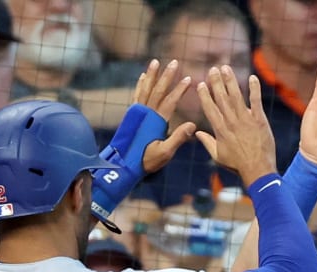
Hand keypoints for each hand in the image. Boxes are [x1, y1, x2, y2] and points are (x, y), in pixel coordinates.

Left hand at [133, 58, 196, 174]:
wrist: (124, 164)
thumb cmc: (146, 160)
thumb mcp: (165, 153)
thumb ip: (178, 138)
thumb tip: (192, 124)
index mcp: (157, 121)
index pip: (171, 101)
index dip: (180, 89)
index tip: (189, 79)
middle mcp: (146, 113)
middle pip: (158, 90)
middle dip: (167, 76)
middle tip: (174, 62)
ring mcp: (137, 112)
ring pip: (146, 88)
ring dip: (152, 75)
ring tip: (155, 62)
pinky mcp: (132, 114)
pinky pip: (137, 95)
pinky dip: (140, 85)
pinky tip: (143, 77)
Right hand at [195, 66, 276, 186]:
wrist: (258, 170)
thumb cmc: (238, 165)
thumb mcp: (218, 156)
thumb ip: (207, 142)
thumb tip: (196, 132)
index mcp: (220, 130)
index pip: (210, 108)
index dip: (205, 95)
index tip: (201, 84)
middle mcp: (231, 122)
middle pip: (221, 98)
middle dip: (216, 82)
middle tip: (213, 69)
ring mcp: (245, 119)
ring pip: (236, 95)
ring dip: (230, 80)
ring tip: (226, 68)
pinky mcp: (259, 120)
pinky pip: (256, 100)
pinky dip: (254, 88)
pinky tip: (252, 77)